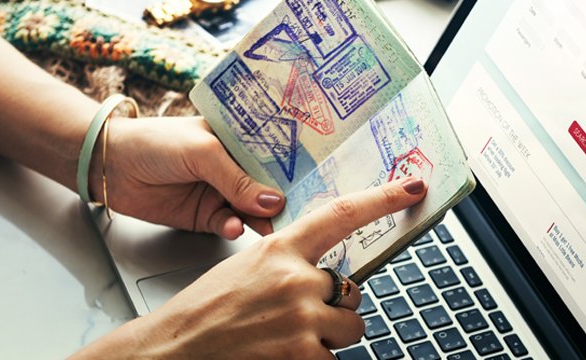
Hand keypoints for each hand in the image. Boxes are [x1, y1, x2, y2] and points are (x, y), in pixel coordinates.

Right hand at [75, 177, 427, 358]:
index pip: (341, 214)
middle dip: (334, 307)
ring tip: (288, 340)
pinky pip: (334, 359)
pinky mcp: (303, 354)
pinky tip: (284, 356)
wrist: (172, 350)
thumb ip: (288, 264)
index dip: (383, 199)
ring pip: (350, 327)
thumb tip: (328, 276)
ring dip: (329, 337)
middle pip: (351, 290)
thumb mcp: (246, 269)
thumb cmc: (204, 311)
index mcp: (280, 248)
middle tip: (299, 317)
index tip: (413, 186)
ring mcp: (302, 317)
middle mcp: (296, 278)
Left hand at [90, 116, 284, 237]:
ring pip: (253, 211)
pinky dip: (234, 229)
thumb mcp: (203, 152)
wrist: (110, 166)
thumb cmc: (154, 142)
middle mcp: (236, 167)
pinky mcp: (207, 217)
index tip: (316, 187)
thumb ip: (238, 179)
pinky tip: (232, 226)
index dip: (296, 171)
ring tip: (264, 227)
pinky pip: (230, 226)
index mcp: (241, 140)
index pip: (277, 156)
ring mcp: (222, 193)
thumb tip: (274, 201)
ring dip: (259, 220)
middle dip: (283, 202)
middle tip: (296, 215)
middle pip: (270, 188)